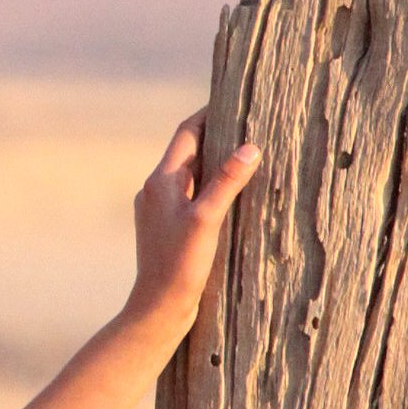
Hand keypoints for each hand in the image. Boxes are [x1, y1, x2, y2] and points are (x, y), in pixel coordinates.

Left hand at [126, 112, 259, 347]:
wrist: (157, 309)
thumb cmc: (179, 266)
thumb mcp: (207, 220)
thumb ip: (227, 181)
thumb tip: (250, 146)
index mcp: (161, 181)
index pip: (186, 133)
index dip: (209, 113)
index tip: (234, 98)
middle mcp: (156, 190)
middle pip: (190, 152)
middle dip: (218, 137)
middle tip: (251, 123)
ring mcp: (160, 210)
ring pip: (193, 175)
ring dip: (217, 164)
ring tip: (249, 155)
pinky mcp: (168, 229)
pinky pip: (193, 196)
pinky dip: (213, 188)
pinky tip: (235, 197)